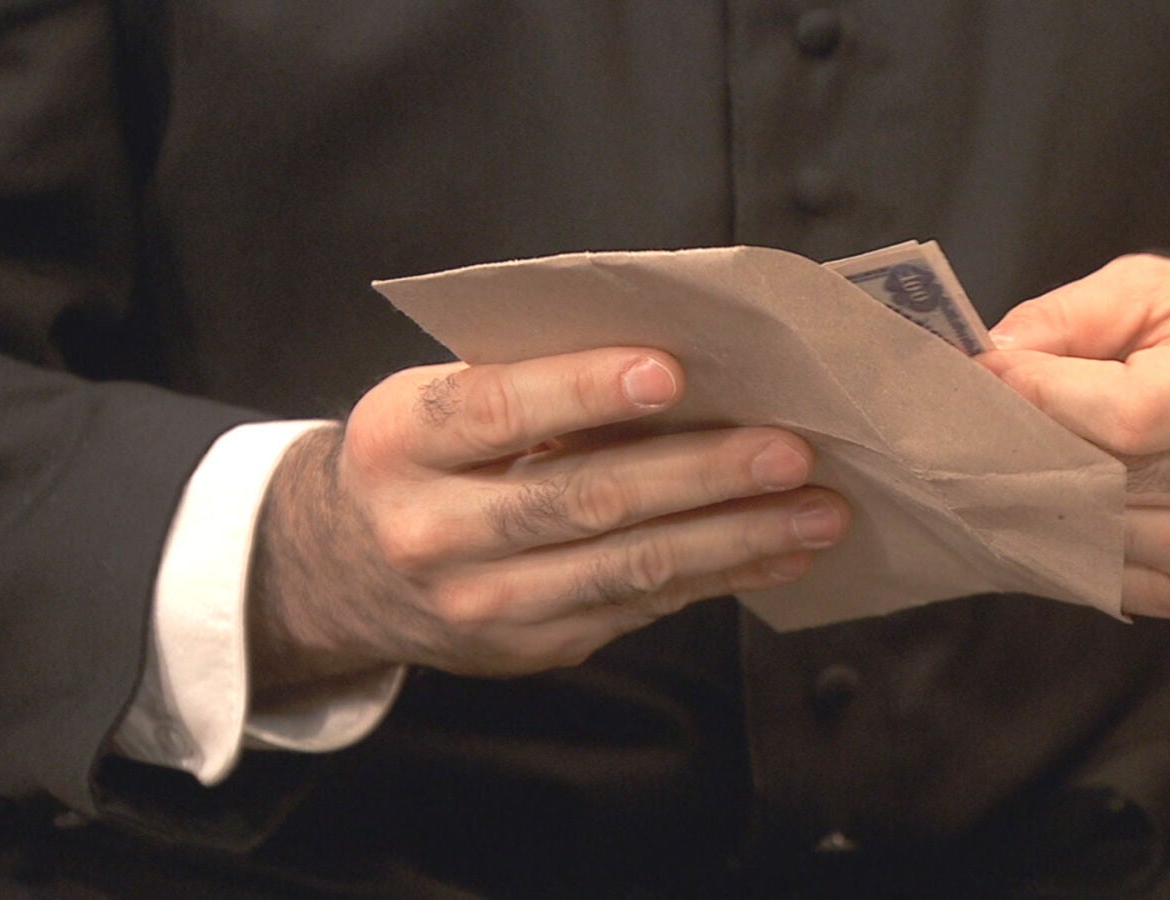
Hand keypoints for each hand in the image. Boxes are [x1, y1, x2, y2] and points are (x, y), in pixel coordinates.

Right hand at [247, 348, 849, 687]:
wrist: (351, 571)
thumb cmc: (423, 457)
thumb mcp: (437, 402)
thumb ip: (527, 382)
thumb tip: (678, 362)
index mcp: (401, 442)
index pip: (494, 409)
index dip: (580, 388)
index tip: (668, 370)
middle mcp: (435, 532)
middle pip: (583, 498)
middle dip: (700, 473)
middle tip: (790, 449)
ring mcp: (487, 603)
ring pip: (628, 566)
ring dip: (737, 536)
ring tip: (818, 510)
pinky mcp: (536, 645)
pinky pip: (643, 606)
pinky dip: (721, 575)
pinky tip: (781, 551)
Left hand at [978, 255, 1169, 618]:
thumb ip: (1077, 315)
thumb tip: (990, 356)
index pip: (1128, 412)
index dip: (1039, 396)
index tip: (980, 374)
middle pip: (1100, 477)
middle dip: (1018, 445)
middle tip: (961, 420)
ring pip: (1089, 530)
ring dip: (1028, 496)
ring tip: (995, 456)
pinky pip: (1098, 572)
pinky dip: (1056, 537)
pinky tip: (1041, 500)